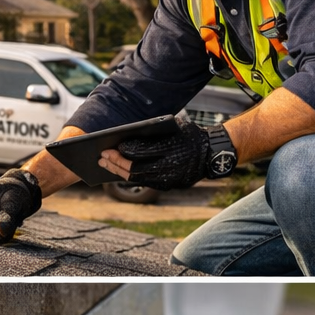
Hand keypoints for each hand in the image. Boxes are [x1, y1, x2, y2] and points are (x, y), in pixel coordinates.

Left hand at [105, 118, 232, 189]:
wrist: (213, 154)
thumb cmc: (191, 136)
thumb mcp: (174, 128)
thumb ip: (152, 136)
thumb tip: (126, 143)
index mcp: (171, 151)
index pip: (141, 153)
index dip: (123, 152)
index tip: (110, 147)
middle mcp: (170, 169)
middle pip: (135, 170)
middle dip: (116, 163)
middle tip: (102, 156)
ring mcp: (170, 180)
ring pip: (138, 179)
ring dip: (120, 172)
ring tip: (106, 164)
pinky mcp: (169, 185)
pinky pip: (146, 182)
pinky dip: (131, 176)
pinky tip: (121, 170)